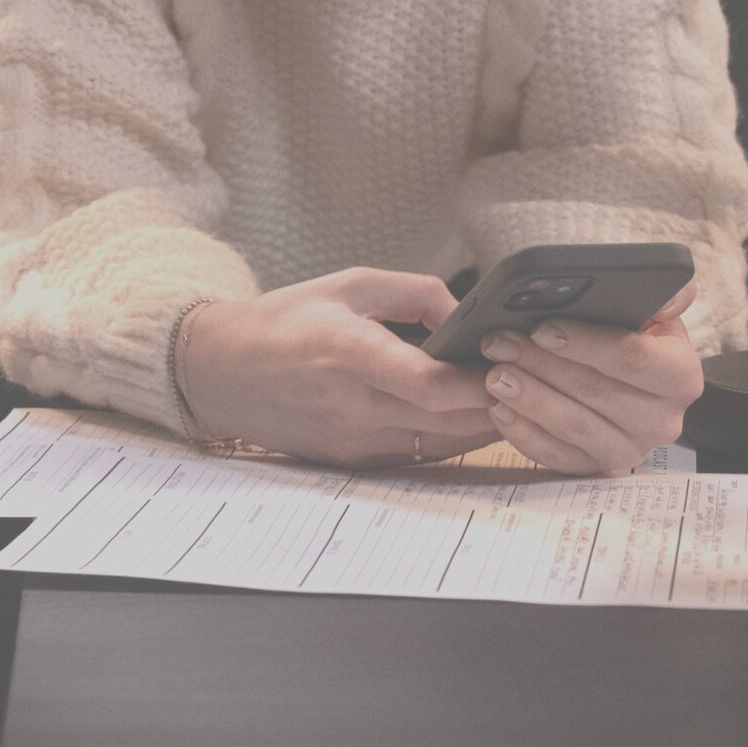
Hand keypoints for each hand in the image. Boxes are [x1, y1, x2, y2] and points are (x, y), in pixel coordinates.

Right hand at [175, 268, 499, 467]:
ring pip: (443, 446)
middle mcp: (353, 405)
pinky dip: (449, 438)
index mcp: (349, 352)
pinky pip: (419, 456)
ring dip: (481, 426)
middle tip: (529, 378)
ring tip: (506, 395)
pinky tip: (465, 415)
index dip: (484, 382)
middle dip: (499, 404)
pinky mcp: (352, 462)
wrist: (218, 372)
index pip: (433, 384)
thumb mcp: (346, 284)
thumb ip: (416, 292)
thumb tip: (467, 315)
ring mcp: (353, 441)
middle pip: (451, 422)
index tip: (513, 362)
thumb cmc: (281, 321)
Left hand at [479, 282, 704, 473]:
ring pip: (575, 427)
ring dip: (530, 399)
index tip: (542, 329)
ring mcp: (630, 449)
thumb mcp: (648, 308)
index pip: (634, 358)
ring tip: (493, 375)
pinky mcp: (597, 468)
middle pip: (596, 392)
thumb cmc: (626, 333)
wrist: (618, 375)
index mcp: (680, 374)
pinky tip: (500, 410)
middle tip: (498, 344)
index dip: (586, 343)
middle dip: (541, 364)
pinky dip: (525, 434)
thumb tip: (671, 294)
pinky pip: (559, 457)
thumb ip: (662, 295)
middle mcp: (663, 420)